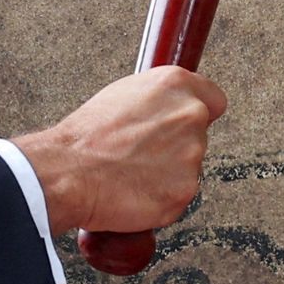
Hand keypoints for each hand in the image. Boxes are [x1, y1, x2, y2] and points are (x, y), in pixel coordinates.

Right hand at [12, 64, 225, 237]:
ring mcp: (191, 154)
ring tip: (133, 172)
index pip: (215, 100)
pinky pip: (179, 196)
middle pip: (199, 137)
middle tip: (142, 154)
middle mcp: (190, 114)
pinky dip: (161, 199)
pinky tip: (136, 190)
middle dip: (177, 147)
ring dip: (168, 174)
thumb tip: (167, 108)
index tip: (186, 127)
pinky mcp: (185, 190)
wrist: (69, 172)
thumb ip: (157, 100)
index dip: (200, 115)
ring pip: (189, 168)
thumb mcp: (122, 95)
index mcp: (175, 84)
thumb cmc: (86, 136)